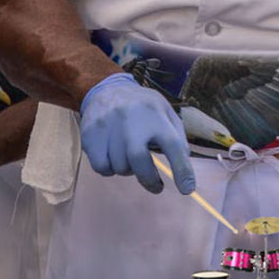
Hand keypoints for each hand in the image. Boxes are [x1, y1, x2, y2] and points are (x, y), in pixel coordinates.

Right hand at [80, 72, 194, 194]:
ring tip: (130, 154)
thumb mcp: (165, 111)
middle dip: (149, 179)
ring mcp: (109, 127)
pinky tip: (114, 155)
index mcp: (155, 114)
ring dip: (129, 169)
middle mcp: (132, 119)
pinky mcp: (91, 136)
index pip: (172, 144)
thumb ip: (177, 135)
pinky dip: (110, 168)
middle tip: (157, 186)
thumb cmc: (142, 106)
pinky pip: (102, 168)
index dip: (182, 169)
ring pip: (120, 167)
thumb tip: (184, 163)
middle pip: (139, 160)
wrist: (107, 89)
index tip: (187, 189)